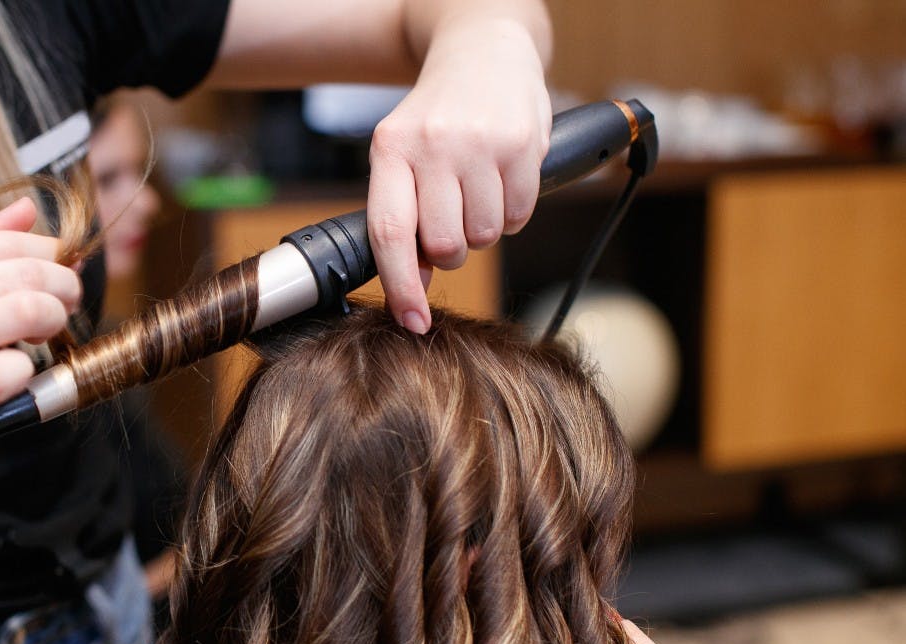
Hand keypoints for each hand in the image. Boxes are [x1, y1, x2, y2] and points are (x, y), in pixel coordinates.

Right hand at [0, 197, 80, 497]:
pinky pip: (8, 372)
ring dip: (51, 323)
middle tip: (60, 306)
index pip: (8, 240)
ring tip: (40, 336)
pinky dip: (25, 371)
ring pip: (28, 311)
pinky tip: (12, 371)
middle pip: (26, 273)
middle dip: (63, 288)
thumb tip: (27, 212)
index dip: (50, 256)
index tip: (57, 274)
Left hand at [367, 16, 550, 332]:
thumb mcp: (404, 153)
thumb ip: (403, 215)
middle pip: (444, 244)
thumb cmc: (439, 117)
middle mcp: (433, 144)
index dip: (401, 287)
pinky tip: (501, 182)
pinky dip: (511, 213)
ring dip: (483, 231)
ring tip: (477, 192)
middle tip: (452, 224)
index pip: (390, 233)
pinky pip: (519, 215)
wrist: (484, 52)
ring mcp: (480, 142)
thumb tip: (415, 284)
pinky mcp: (523, 144)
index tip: (412, 322)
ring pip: (485, 235)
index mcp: (390, 148)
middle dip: (450, 252)